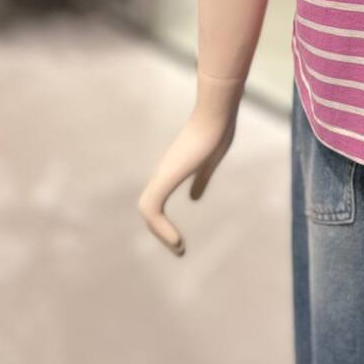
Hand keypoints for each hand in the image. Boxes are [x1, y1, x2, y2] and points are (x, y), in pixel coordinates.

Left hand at [136, 74, 245, 255]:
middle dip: (160, 231)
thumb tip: (193, 198)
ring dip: (160, 233)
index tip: (180, 238)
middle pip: (149, 208)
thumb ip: (201, 180)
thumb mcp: (210, 162)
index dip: (163, 221)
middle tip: (179, 248)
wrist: (216, 114)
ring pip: (147, 210)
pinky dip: (160, 228)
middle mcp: (163, 173)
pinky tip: (177, 239)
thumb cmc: (217, 131)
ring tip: (179, 247)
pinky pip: (151, 209)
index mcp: (173, 170)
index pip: (157, 200)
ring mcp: (163, 174)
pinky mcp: (166, 177)